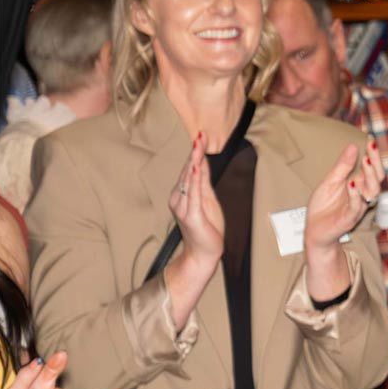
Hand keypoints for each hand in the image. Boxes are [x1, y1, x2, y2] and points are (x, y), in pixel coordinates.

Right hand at [168, 132, 225, 266]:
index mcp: (182, 194)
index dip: (196, 153)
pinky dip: (195, 181)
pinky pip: (194, 195)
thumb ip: (204, 182)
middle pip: (188, 172)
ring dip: (194, 162)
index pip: (190, 170)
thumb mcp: (208, 199)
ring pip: (190, 180)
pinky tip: (197, 169)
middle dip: (195, 153)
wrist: (203, 253)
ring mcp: (184, 207)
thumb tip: (203, 162)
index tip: (200, 136)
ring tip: (198, 146)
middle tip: (200, 135)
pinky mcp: (191, 216)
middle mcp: (179, 199)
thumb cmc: (207, 227)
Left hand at [304, 140, 383, 254]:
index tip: (370, 140)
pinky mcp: (349, 219)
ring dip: (369, 176)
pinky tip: (351, 184)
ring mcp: (357, 207)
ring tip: (365, 162)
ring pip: (372, 192)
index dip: (373, 155)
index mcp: (359, 185)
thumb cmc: (323, 206)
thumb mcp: (330, 181)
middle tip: (370, 149)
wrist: (314, 230)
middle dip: (375, 163)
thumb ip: (342, 166)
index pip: (372, 169)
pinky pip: (356, 207)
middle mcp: (362, 195)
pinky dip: (355, 195)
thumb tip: (352, 146)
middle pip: (377, 179)